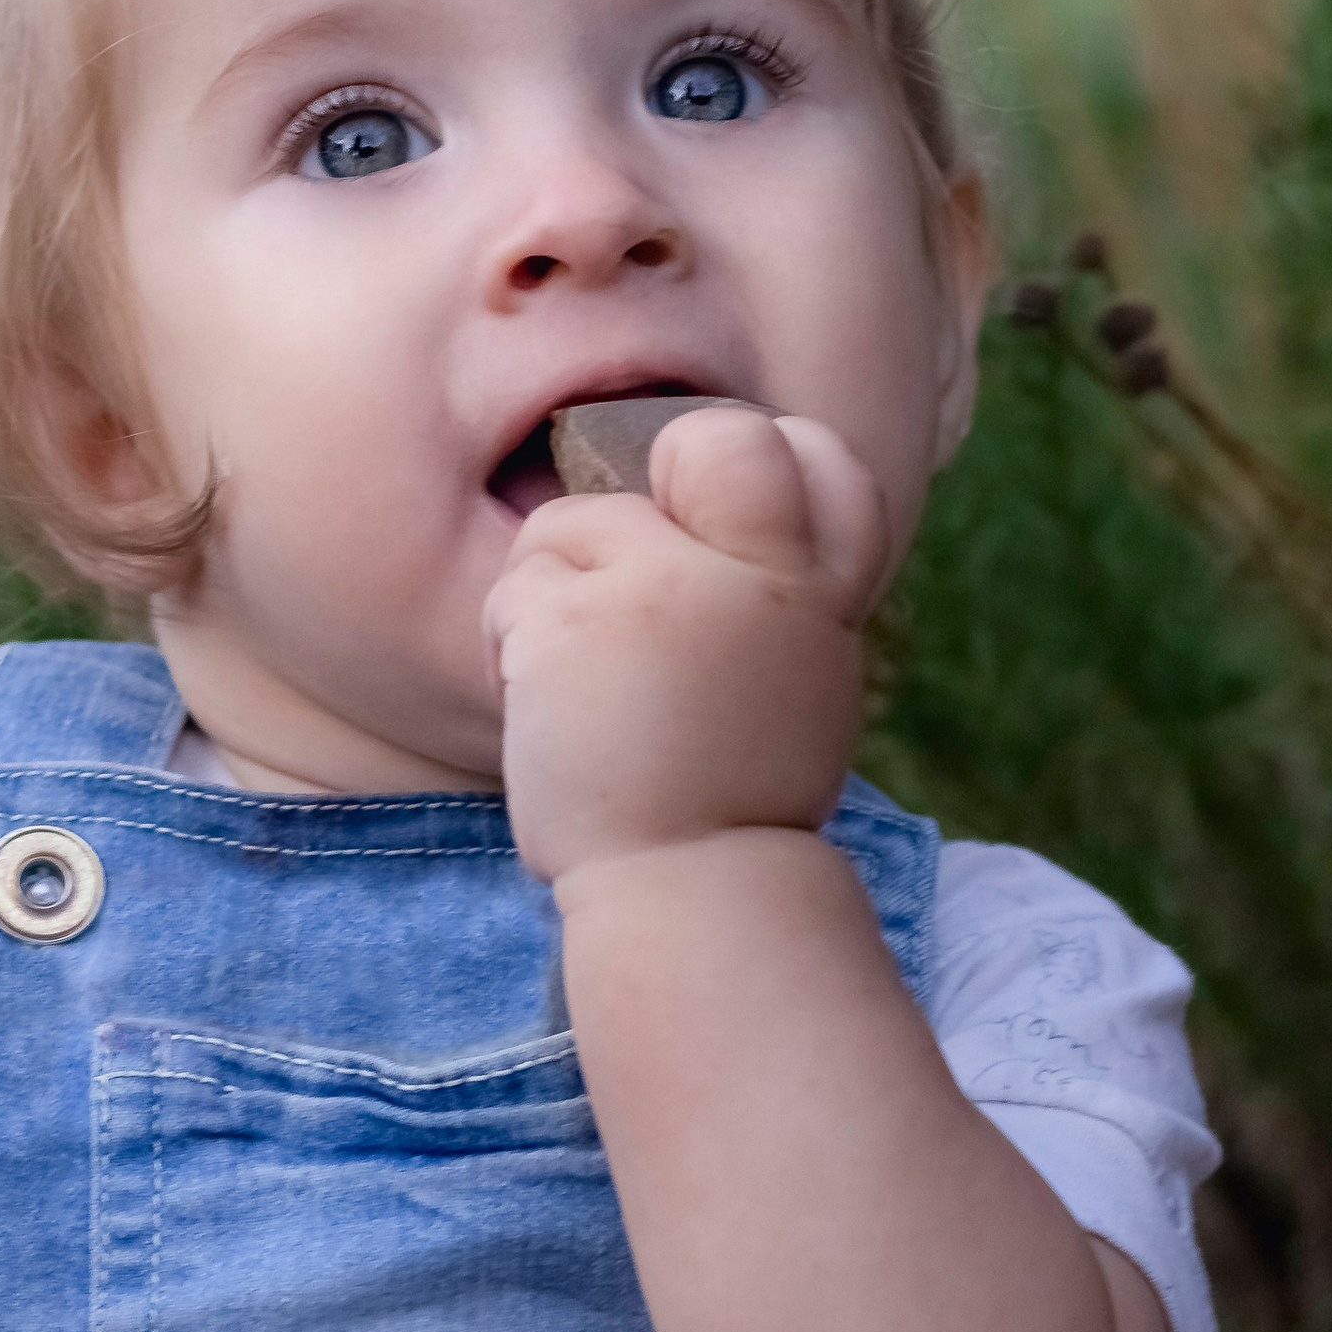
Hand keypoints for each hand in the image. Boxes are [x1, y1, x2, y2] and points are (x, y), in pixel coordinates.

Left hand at [484, 405, 890, 886]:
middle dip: (654, 489)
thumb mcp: (801, 687)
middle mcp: (753, 573)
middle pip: (703, 444)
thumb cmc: (731, 803)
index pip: (822, 459)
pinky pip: (515, 589)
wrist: (692, 888)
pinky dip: (509, 646)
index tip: (722, 526)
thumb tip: (706, 543)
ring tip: (584, 692)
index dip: (770, 459)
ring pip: (569, 525)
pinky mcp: (578, 617)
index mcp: (817, 594)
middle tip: (632, 587)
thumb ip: (772, 605)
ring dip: (552, 598)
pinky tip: (546, 714)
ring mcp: (664, 586)